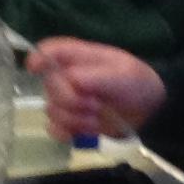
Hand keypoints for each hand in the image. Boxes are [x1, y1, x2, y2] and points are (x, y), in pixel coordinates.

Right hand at [27, 39, 164, 141]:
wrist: (149, 111)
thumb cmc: (136, 83)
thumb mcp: (123, 75)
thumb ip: (96, 77)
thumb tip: (70, 80)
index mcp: (79, 57)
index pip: (50, 50)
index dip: (38, 58)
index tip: (34, 69)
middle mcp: (67, 77)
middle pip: (49, 85)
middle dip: (71, 99)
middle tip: (95, 104)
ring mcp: (67, 100)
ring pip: (51, 110)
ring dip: (74, 118)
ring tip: (96, 119)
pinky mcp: (70, 122)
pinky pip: (54, 129)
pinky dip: (68, 132)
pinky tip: (86, 131)